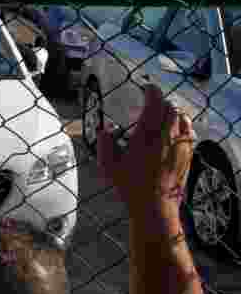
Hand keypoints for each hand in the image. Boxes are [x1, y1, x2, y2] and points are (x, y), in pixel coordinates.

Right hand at [98, 84, 195, 217]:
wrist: (155, 206)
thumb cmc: (130, 186)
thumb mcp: (108, 166)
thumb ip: (105, 143)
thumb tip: (106, 128)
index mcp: (146, 136)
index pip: (154, 103)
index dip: (151, 91)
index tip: (146, 88)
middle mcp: (166, 137)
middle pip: (170, 107)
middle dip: (160, 101)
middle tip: (151, 103)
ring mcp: (180, 145)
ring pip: (182, 117)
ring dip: (172, 111)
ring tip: (162, 115)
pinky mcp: (187, 154)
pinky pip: (189, 130)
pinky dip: (182, 124)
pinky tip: (174, 130)